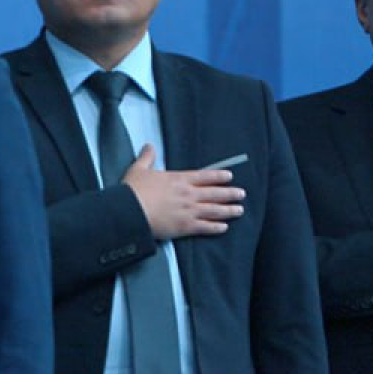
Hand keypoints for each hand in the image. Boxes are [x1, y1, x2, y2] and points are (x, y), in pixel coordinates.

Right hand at [122, 144, 244, 239]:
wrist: (130, 212)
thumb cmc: (133, 191)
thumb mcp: (139, 169)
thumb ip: (147, 157)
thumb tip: (149, 146)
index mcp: (179, 179)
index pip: (204, 176)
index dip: (218, 176)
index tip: (229, 176)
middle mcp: (188, 194)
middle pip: (215, 193)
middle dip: (230, 193)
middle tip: (241, 194)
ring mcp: (189, 211)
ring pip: (214, 210)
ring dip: (228, 210)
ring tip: (239, 210)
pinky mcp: (185, 227)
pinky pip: (205, 227)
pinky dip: (216, 227)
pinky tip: (224, 227)